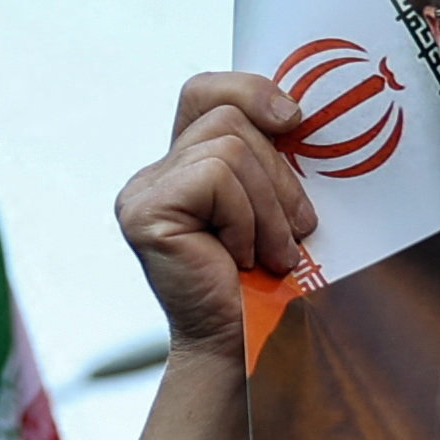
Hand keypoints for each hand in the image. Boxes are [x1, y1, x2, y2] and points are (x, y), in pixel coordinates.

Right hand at [113, 70, 316, 373]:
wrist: (249, 348)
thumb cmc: (270, 284)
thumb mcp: (277, 203)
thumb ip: (272, 154)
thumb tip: (296, 109)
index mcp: (182, 167)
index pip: (206, 92)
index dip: (251, 90)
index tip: (295, 121)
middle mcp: (153, 176)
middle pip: (228, 118)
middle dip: (278, 175)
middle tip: (293, 232)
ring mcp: (142, 193)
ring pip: (228, 147)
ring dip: (267, 206)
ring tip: (270, 255)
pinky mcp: (144, 212)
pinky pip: (215, 176)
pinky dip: (244, 217)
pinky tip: (240, 257)